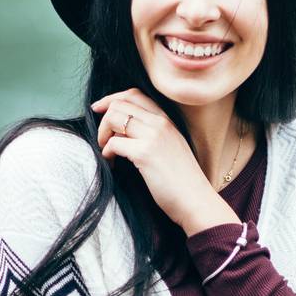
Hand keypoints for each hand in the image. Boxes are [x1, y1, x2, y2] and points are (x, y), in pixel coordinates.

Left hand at [89, 90, 227, 233]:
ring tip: (106, 151)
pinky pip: (114, 143)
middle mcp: (160, 123)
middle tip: (102, 140)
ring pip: (114, 118)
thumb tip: (122, 130)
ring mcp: (153, 136)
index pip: (134, 94)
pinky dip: (106, 152)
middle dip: (104, 120)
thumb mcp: (171, 147)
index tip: (99, 109)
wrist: (196, 200)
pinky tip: (112, 163)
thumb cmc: (182, 181)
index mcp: (166, 120)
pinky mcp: (145, 154)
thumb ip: (152, 134)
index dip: (112, 99)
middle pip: (120, 104)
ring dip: (102, 134)